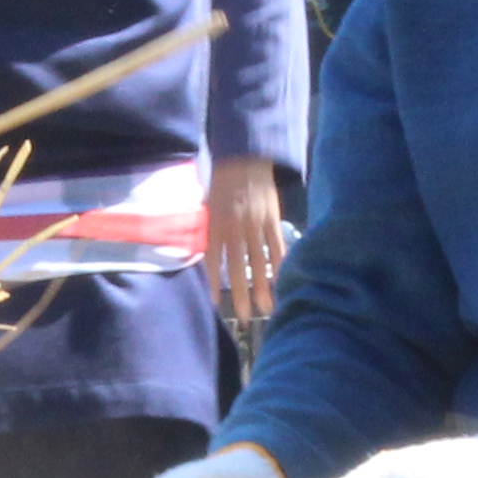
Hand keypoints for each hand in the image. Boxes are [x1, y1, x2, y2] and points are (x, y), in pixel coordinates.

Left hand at [208, 154, 283, 326]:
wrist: (244, 160)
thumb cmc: (220, 185)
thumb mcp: (205, 205)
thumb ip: (203, 230)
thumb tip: (195, 255)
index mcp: (216, 224)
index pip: (214, 259)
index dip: (214, 283)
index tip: (214, 304)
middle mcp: (236, 227)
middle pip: (239, 267)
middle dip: (241, 295)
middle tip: (243, 318)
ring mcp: (256, 224)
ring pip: (260, 261)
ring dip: (263, 287)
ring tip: (267, 309)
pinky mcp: (273, 219)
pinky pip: (277, 246)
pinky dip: (279, 264)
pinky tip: (282, 281)